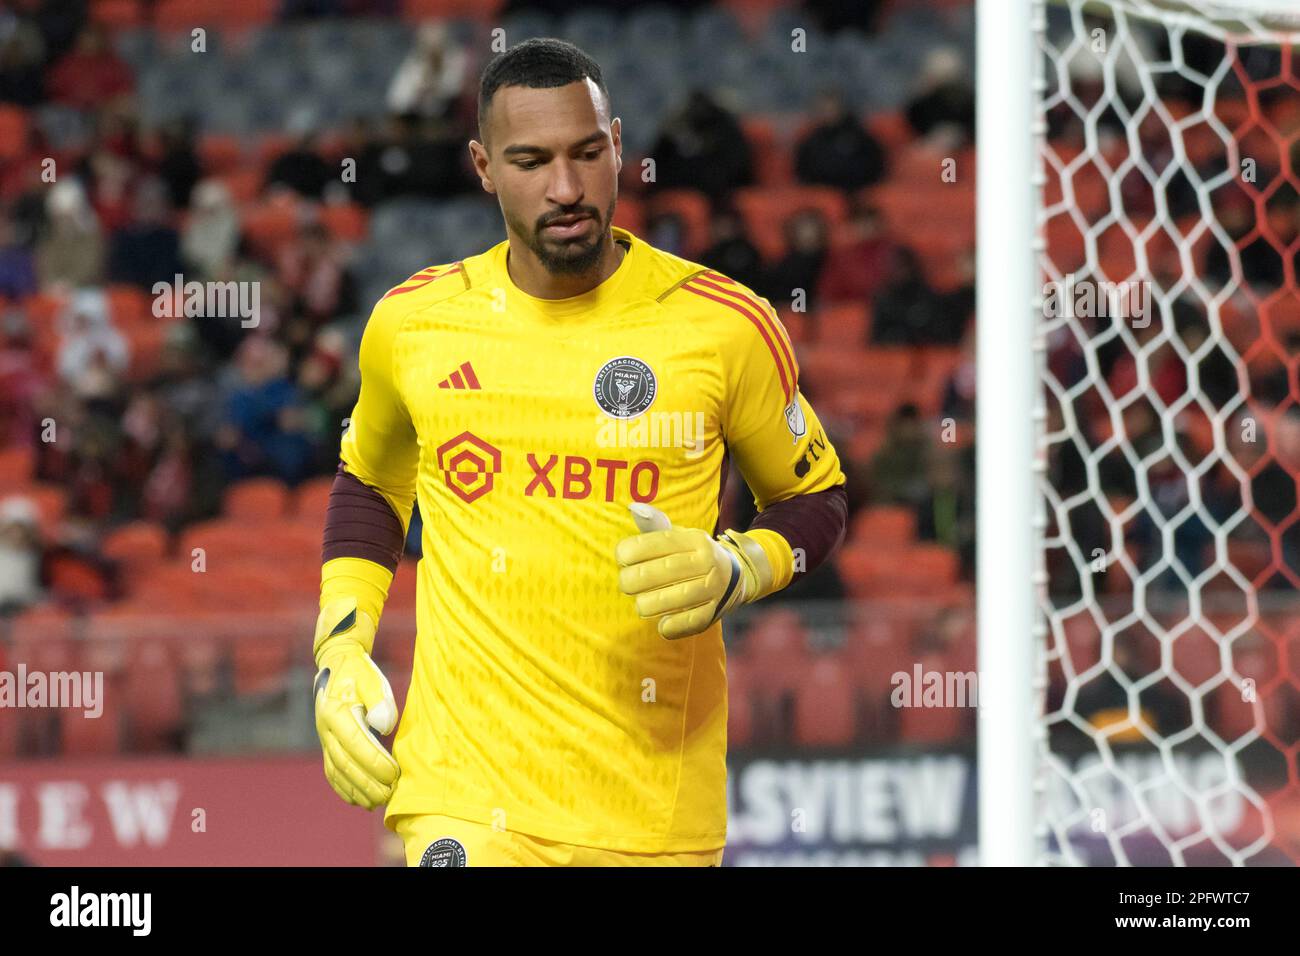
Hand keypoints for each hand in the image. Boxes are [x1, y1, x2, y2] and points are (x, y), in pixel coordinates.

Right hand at [312, 598, 399, 808]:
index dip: (374, 762)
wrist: (338, 664)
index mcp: (335, 712)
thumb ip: (379, 700)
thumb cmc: (359, 672)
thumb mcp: (371, 679)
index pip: (355, 744)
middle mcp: (324, 728)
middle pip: (345, 763)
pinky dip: (344, 788)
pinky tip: (358, 800)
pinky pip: (331, 772)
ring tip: (377, 802)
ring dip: (357, 790)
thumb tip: (384, 726)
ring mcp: (323, 738)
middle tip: (389, 795)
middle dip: (367, 783)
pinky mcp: (327, 744)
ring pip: (337, 772)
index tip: (394, 774)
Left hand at [615, 503, 767, 639]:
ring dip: (649, 604)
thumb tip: (634, 508)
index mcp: (696, 540)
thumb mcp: (678, 537)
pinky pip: (689, 622)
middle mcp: (707, 562)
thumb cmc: (691, 556)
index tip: (621, 558)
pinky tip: (661, 624)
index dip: (633, 550)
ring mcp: (713, 588)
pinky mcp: (714, 612)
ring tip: (641, 604)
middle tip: (625, 584)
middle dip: (635, 580)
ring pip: (675, 598)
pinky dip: (671, 626)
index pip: (660, 542)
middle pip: (664, 571)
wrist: (735, 577)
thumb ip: (654, 526)